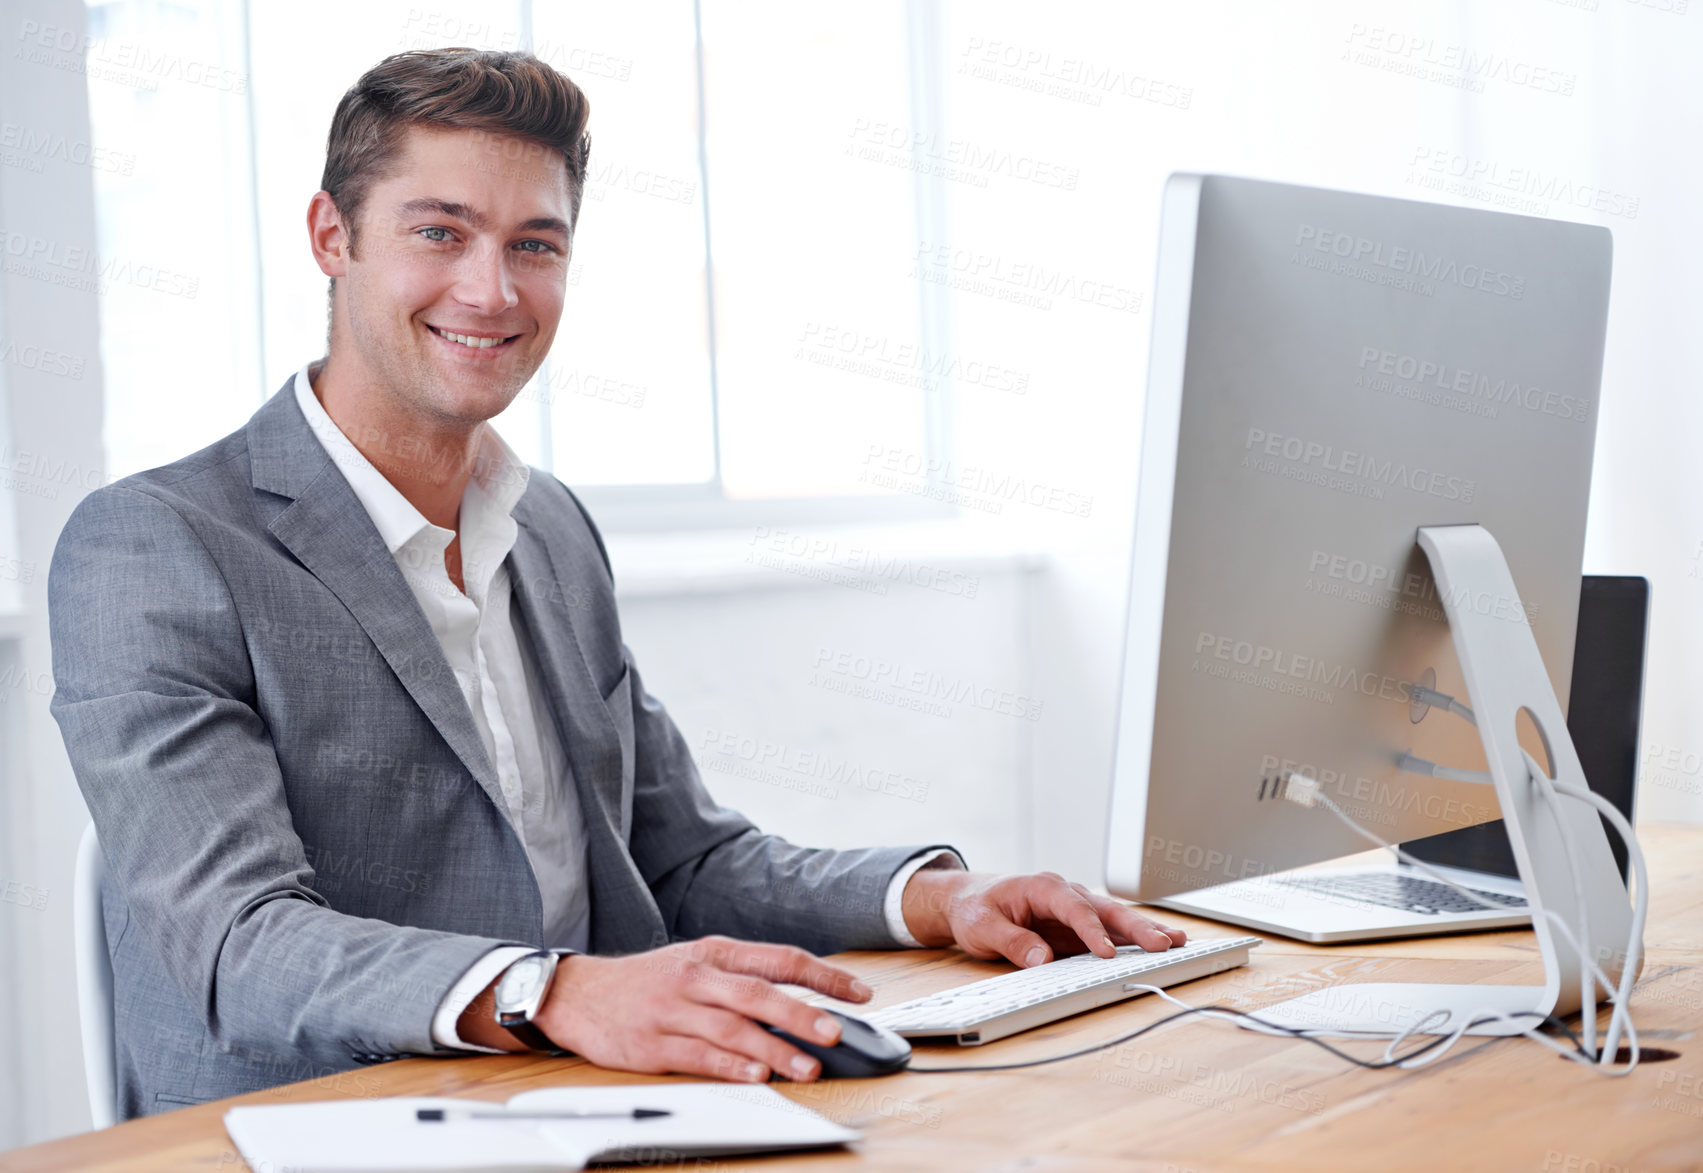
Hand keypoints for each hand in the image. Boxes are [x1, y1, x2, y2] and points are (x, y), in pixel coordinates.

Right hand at [532, 936, 871, 1082]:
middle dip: (802, 1014)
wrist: (579, 993)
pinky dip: (730, 1066)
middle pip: (758, 993)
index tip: (859, 993)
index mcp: (714, 952)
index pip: (780, 958)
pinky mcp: (651, 1043)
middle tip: (836, 1034)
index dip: (823, 976)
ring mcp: (672, 1010)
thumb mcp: (696, 964)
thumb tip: (803, 1004)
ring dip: (773, 1049)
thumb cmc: (648, 981)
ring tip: (806, 1067)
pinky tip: (755, 1076)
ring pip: (732, 1028)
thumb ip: (743, 981)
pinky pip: (697, 1056)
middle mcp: (696, 977)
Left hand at [900, 869, 1185, 966]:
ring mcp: (1075, 910)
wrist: (969, 901)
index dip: (1091, 930)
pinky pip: (1110, 932)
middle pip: (1106, 909)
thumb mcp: (981, 926)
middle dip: (1136, 926)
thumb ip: (1011, 941)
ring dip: (1145, 931)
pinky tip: (1158, 947)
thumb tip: (1041, 959)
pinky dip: (1133, 940)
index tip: (1106, 952)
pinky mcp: (1078, 927)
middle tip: (1164, 943)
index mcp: (1042, 887)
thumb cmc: (975, 908)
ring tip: (1177, 942)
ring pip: (1115, 919)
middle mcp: (1066, 894)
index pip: (1073, 907)